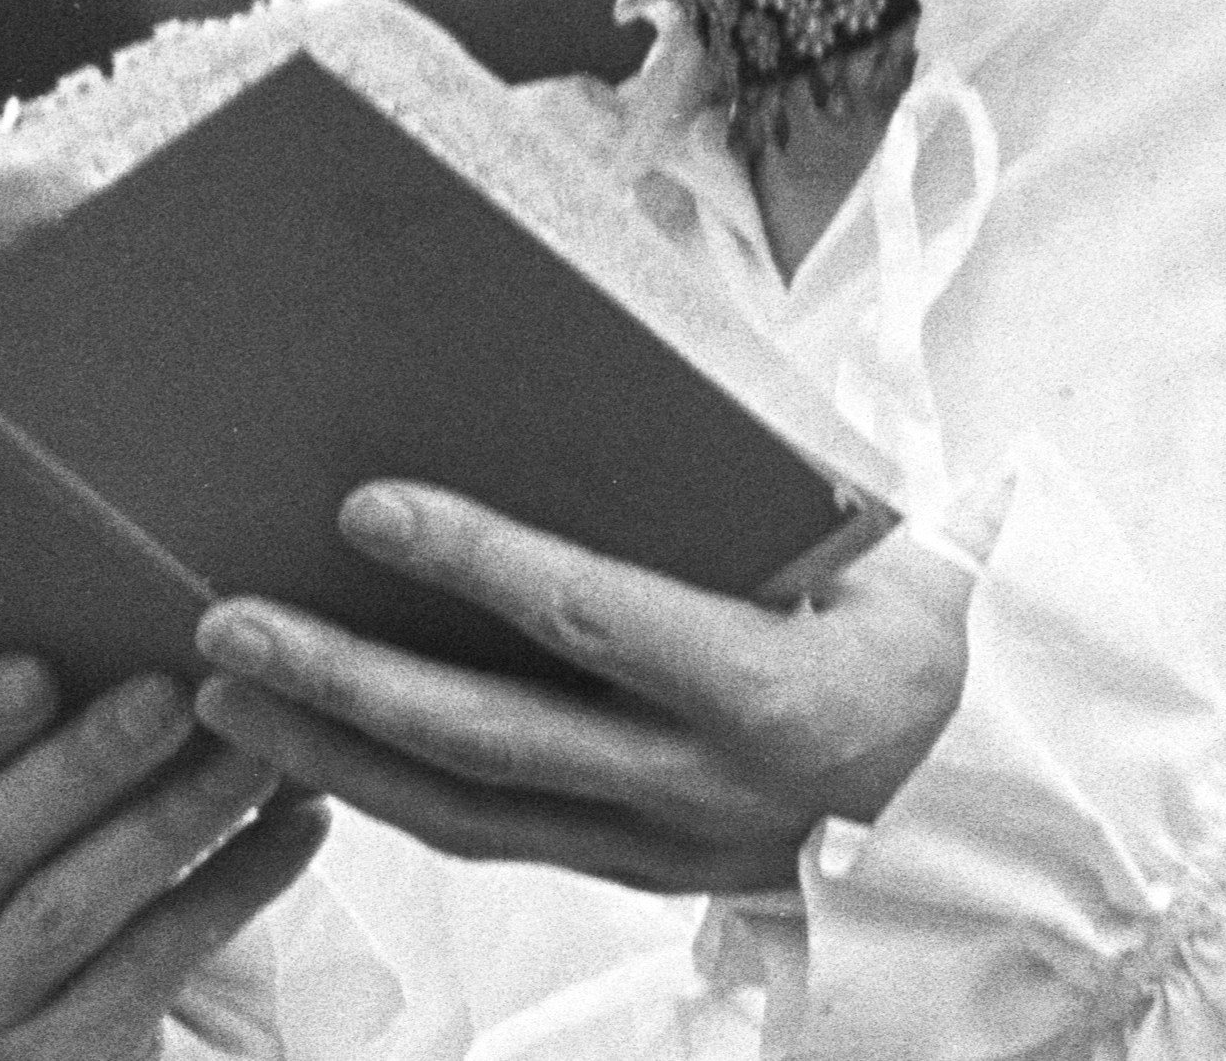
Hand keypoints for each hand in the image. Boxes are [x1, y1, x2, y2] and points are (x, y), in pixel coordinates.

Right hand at [0, 656, 328, 1060]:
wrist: (185, 1048)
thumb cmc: (146, 901)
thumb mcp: (116, 813)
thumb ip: (121, 729)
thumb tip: (192, 621)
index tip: (37, 667)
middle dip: (83, 759)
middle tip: (172, 695)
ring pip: (62, 905)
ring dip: (170, 818)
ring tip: (259, 758)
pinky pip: (142, 968)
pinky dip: (231, 887)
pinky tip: (301, 829)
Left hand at [191, 483, 968, 895]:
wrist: (1000, 799)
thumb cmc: (931, 636)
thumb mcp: (869, 545)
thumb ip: (750, 474)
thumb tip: (632, 346)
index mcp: (770, 687)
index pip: (595, 618)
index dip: (477, 562)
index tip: (369, 508)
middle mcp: (705, 788)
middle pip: (492, 741)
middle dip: (346, 686)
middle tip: (230, 625)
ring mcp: (666, 851)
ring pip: (469, 816)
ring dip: (332, 756)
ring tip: (225, 693)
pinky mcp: (640, 878)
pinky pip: (494, 842)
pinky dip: (391, 797)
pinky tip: (310, 752)